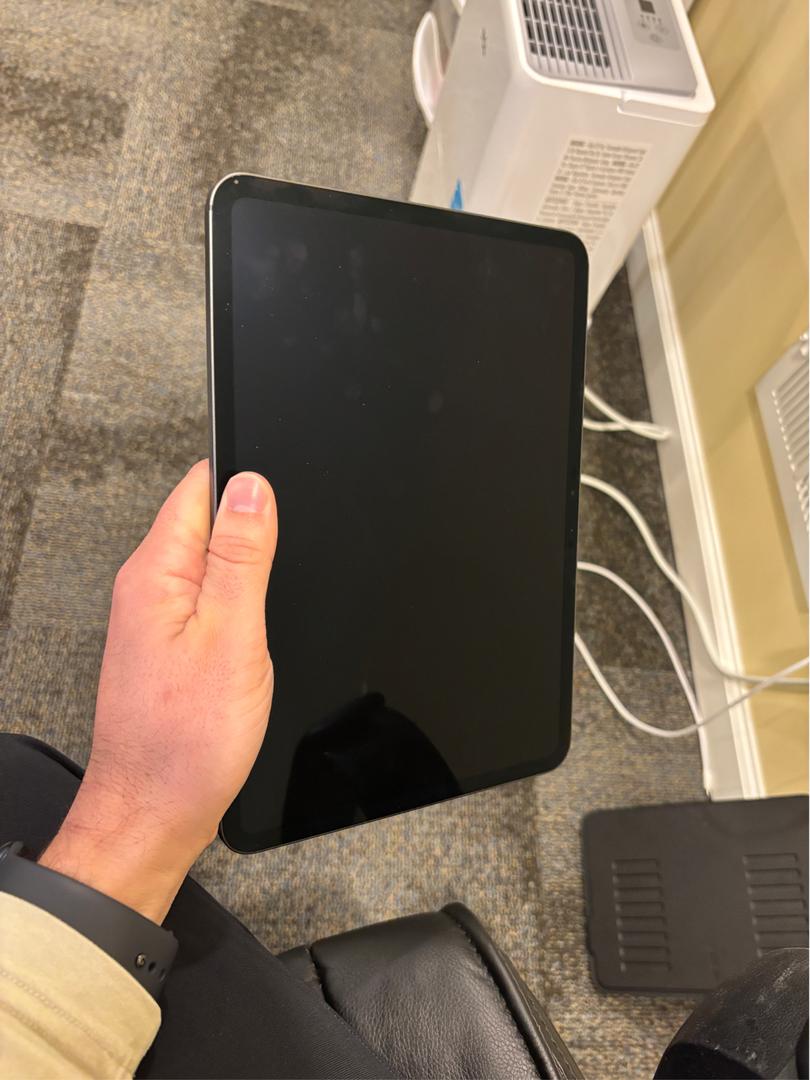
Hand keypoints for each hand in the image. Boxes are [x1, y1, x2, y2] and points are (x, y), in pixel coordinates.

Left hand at [39, 461, 276, 922]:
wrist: (156, 811)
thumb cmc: (187, 741)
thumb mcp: (232, 636)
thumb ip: (242, 557)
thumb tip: (252, 486)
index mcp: (156, 573)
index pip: (199, 488)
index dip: (246, 480)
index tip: (283, 493)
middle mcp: (148, 588)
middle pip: (206, 520)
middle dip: (253, 525)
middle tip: (288, 559)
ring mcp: (157, 617)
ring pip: (211, 561)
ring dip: (249, 565)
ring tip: (274, 596)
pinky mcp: (171, 645)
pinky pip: (209, 598)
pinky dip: (240, 600)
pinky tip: (257, 624)